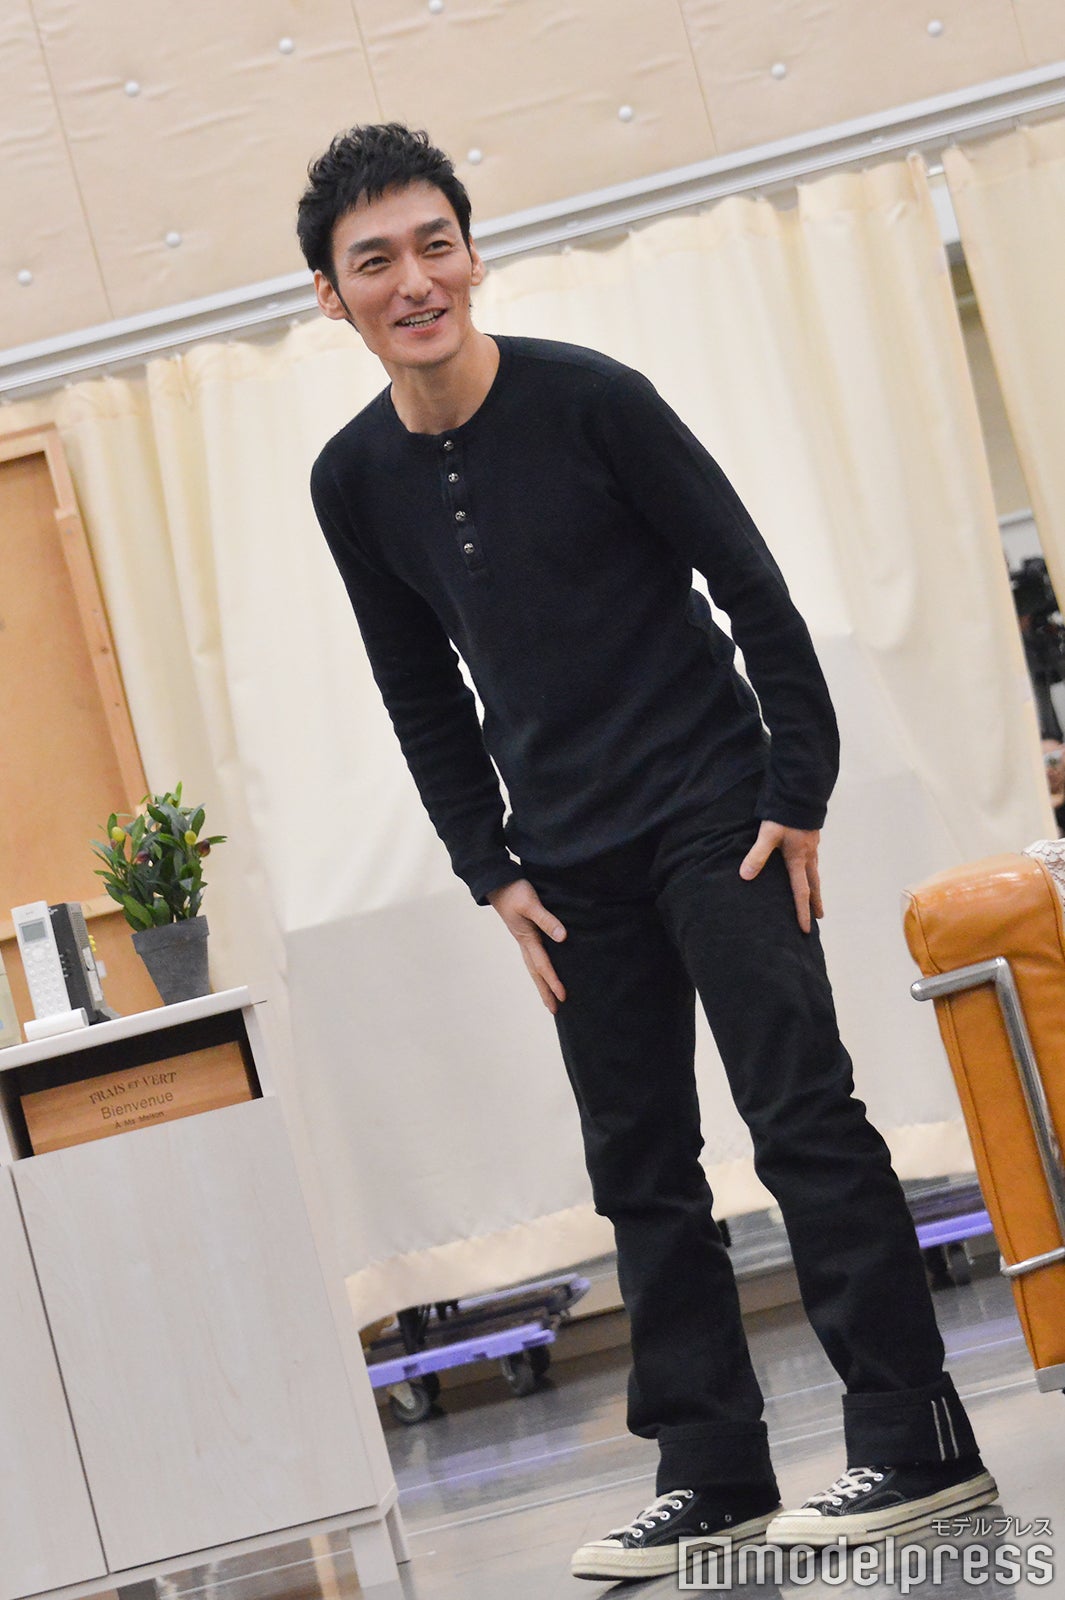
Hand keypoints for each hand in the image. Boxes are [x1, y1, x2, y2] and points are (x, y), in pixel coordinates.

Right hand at [487, 878, 566, 1012]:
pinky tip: (543, 969)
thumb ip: (547, 920)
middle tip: (554, 1010)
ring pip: (533, 966)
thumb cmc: (514, 891)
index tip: (563, 996)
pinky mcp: (524, 932)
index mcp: (526, 938)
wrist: (497, 882)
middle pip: (535, 972)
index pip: (543, 965)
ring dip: (541, 982)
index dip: (554, 981)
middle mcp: (524, 942)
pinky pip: (533, 956)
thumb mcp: (531, 904)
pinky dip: (538, 968)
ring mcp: (523, 938)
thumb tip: (563, 937)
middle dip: (544, 991)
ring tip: (548, 997)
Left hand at [739, 820, 823, 933]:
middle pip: (813, 885)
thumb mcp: (767, 834)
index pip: (801, 892)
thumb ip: (757, 855)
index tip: (805, 929)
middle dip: (815, 902)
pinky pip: (813, 859)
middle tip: (819, 917)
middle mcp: (808, 855)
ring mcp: (812, 846)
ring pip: (815, 871)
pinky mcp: (811, 836)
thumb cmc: (784, 814)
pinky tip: (807, 866)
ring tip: (815, 894)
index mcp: (798, 860)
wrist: (802, 792)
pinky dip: (812, 870)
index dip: (802, 912)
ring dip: (815, 886)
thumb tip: (746, 876)